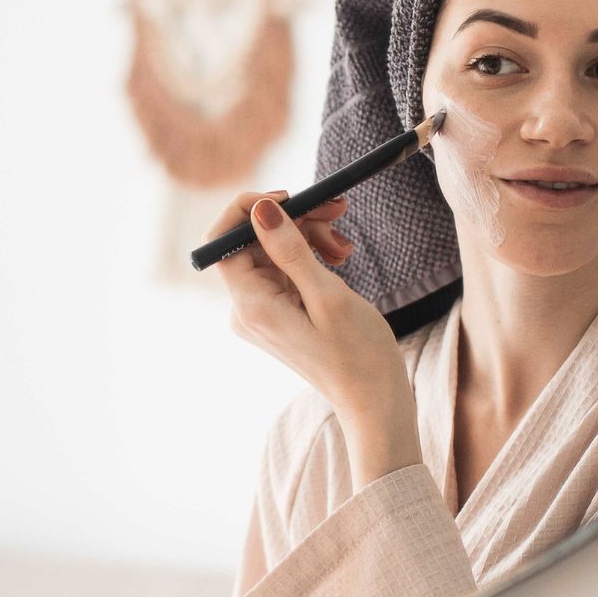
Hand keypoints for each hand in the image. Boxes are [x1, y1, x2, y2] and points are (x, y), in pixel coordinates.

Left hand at [206, 190, 423, 487]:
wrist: (374, 401)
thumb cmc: (358, 354)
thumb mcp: (327, 294)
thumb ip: (289, 249)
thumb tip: (259, 209)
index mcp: (250, 305)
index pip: (223, 240)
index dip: (249, 209)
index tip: (290, 196)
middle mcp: (246, 309)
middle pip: (253, 242)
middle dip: (293, 220)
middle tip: (337, 210)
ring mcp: (261, 312)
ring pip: (273, 252)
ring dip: (308, 237)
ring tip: (345, 246)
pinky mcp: (279, 313)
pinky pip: (286, 270)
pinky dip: (311, 256)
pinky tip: (340, 258)